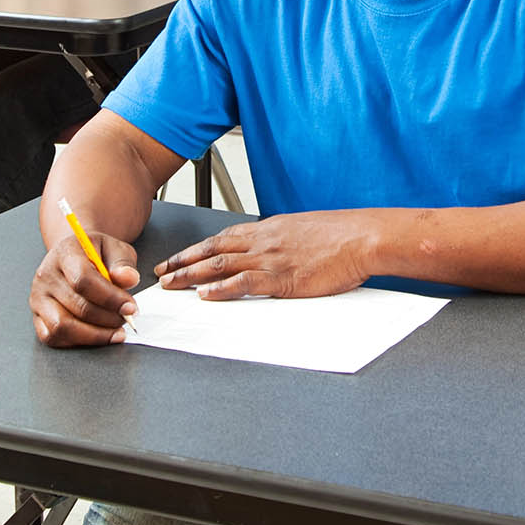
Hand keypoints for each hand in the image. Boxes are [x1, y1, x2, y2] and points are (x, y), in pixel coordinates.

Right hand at [28, 231, 140, 346]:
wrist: (76, 258)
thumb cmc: (97, 255)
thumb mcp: (115, 249)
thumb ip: (123, 263)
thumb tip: (128, 278)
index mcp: (65, 252)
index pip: (83, 279)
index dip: (110, 298)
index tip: (130, 307)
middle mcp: (46, 275)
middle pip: (77, 306)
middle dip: (108, 318)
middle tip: (126, 319)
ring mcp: (38, 297)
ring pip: (63, 326)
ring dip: (95, 334)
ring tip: (116, 331)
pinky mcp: (37, 316)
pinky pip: (53, 337)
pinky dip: (79, 341)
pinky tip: (98, 335)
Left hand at [154, 211, 373, 298]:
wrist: (362, 237)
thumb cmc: (342, 236)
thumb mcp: (306, 231)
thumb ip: (285, 241)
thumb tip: (277, 251)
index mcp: (269, 229)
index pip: (224, 238)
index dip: (197, 248)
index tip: (180, 257)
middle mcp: (263, 240)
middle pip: (213, 250)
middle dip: (183, 262)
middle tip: (162, 273)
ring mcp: (271, 258)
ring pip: (220, 265)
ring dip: (191, 275)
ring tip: (171, 285)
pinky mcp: (282, 277)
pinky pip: (244, 283)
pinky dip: (221, 290)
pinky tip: (204, 296)